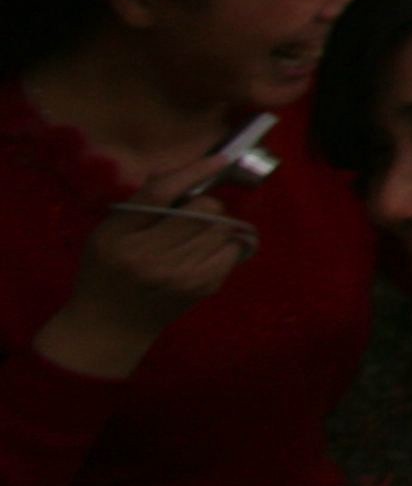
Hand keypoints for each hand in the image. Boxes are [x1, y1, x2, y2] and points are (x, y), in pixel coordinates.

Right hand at [35, 170, 256, 380]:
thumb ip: (140, 203)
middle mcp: (150, 257)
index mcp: (120, 238)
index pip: (161, 194)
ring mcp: (179, 275)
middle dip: (205, 203)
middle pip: (203, 209)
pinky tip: (207, 251)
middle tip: (193, 213)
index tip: (220, 158)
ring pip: (223, 227)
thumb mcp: (106, 234)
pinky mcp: (201, 289)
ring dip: (217, 223)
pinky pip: (233, 250)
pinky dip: (226, 244)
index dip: (194, 171)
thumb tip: (180, 172)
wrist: (108, 327)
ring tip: (198, 234)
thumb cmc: (105, 272)